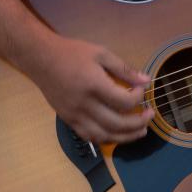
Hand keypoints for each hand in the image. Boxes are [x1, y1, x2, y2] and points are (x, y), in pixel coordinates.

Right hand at [27, 33, 153, 144]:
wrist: (41, 59)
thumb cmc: (72, 53)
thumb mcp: (101, 53)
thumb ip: (123, 68)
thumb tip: (146, 80)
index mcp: (94, 85)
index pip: (124, 101)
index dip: (139, 98)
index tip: (143, 89)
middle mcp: (84, 105)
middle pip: (117, 123)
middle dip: (138, 123)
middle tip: (150, 116)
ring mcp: (75, 115)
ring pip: (104, 135)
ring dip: (125, 137)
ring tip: (140, 132)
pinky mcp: (68, 120)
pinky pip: (90, 136)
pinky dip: (107, 139)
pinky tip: (118, 134)